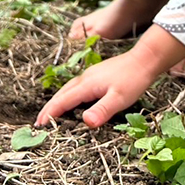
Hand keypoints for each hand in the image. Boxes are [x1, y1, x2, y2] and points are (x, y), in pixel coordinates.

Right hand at [36, 50, 156, 127]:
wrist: (145, 59)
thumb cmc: (133, 79)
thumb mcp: (119, 98)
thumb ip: (102, 110)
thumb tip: (86, 122)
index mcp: (87, 84)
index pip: (63, 100)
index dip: (50, 113)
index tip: (39, 124)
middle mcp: (85, 78)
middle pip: (62, 94)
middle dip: (50, 107)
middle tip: (39, 122)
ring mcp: (91, 75)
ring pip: (68, 89)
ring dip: (58, 101)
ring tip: (51, 112)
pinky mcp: (97, 75)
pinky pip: (76, 87)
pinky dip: (68, 95)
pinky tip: (73, 100)